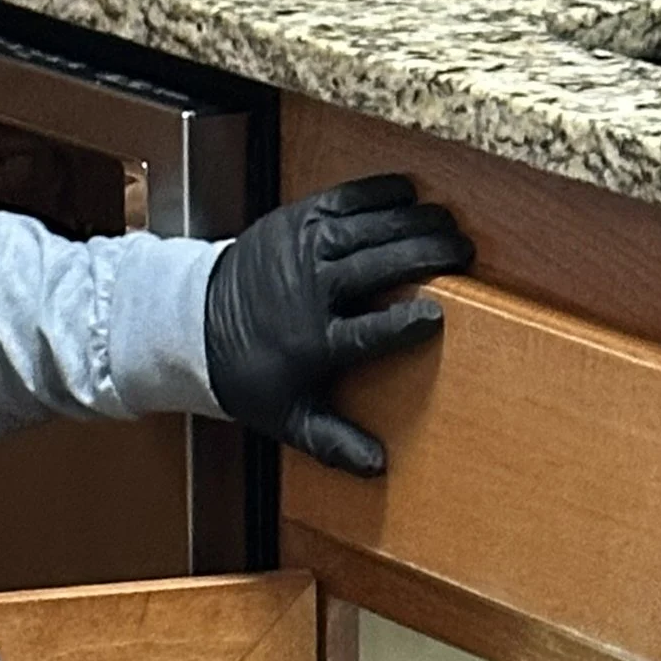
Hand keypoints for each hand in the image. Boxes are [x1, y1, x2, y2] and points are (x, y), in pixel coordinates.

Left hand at [203, 176, 473, 476]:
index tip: (436, 317)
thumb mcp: (289, 419)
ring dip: (416, 222)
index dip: (406, 323)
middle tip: (463, 255)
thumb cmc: (252, 374)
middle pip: (381, 266)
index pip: (370, 332)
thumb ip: (334, 444)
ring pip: (371, 227)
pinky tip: (412, 195)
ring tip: (451, 225)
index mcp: (313, 342)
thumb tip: (378, 467)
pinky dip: (382, 193)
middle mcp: (311, 288)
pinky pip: (347, 198)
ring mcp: (305, 246)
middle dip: (428, 255)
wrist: (196, 322)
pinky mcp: (298, 217)